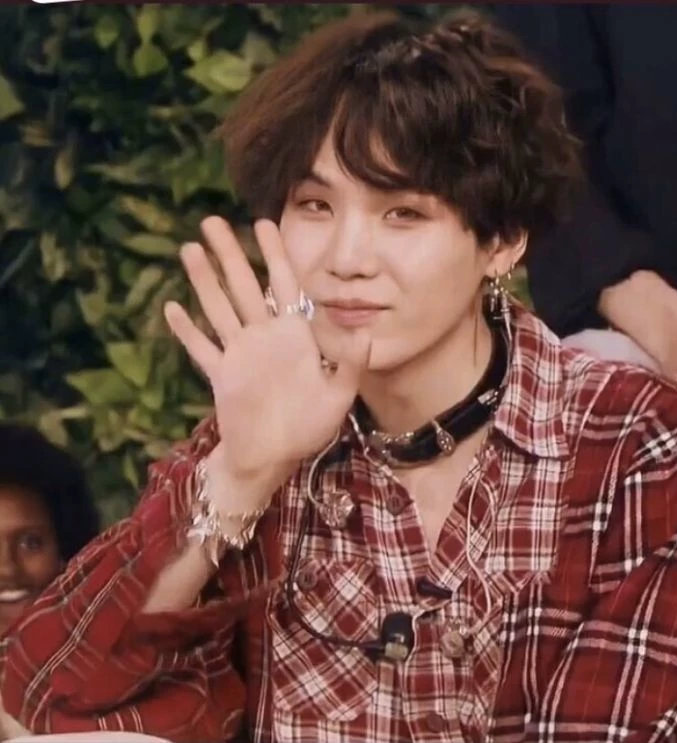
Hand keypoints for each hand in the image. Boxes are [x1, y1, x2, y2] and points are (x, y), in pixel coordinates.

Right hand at [164, 216, 370, 487]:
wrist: (274, 458)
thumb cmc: (308, 427)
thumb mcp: (338, 396)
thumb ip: (350, 365)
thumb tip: (367, 335)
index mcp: (294, 337)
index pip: (284, 285)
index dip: (274, 255)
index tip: (264, 223)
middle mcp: (264, 338)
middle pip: (243, 286)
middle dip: (230, 254)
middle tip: (212, 220)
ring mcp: (239, 355)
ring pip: (218, 309)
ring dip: (203, 280)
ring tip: (189, 249)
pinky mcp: (221, 376)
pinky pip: (202, 349)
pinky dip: (186, 331)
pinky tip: (171, 308)